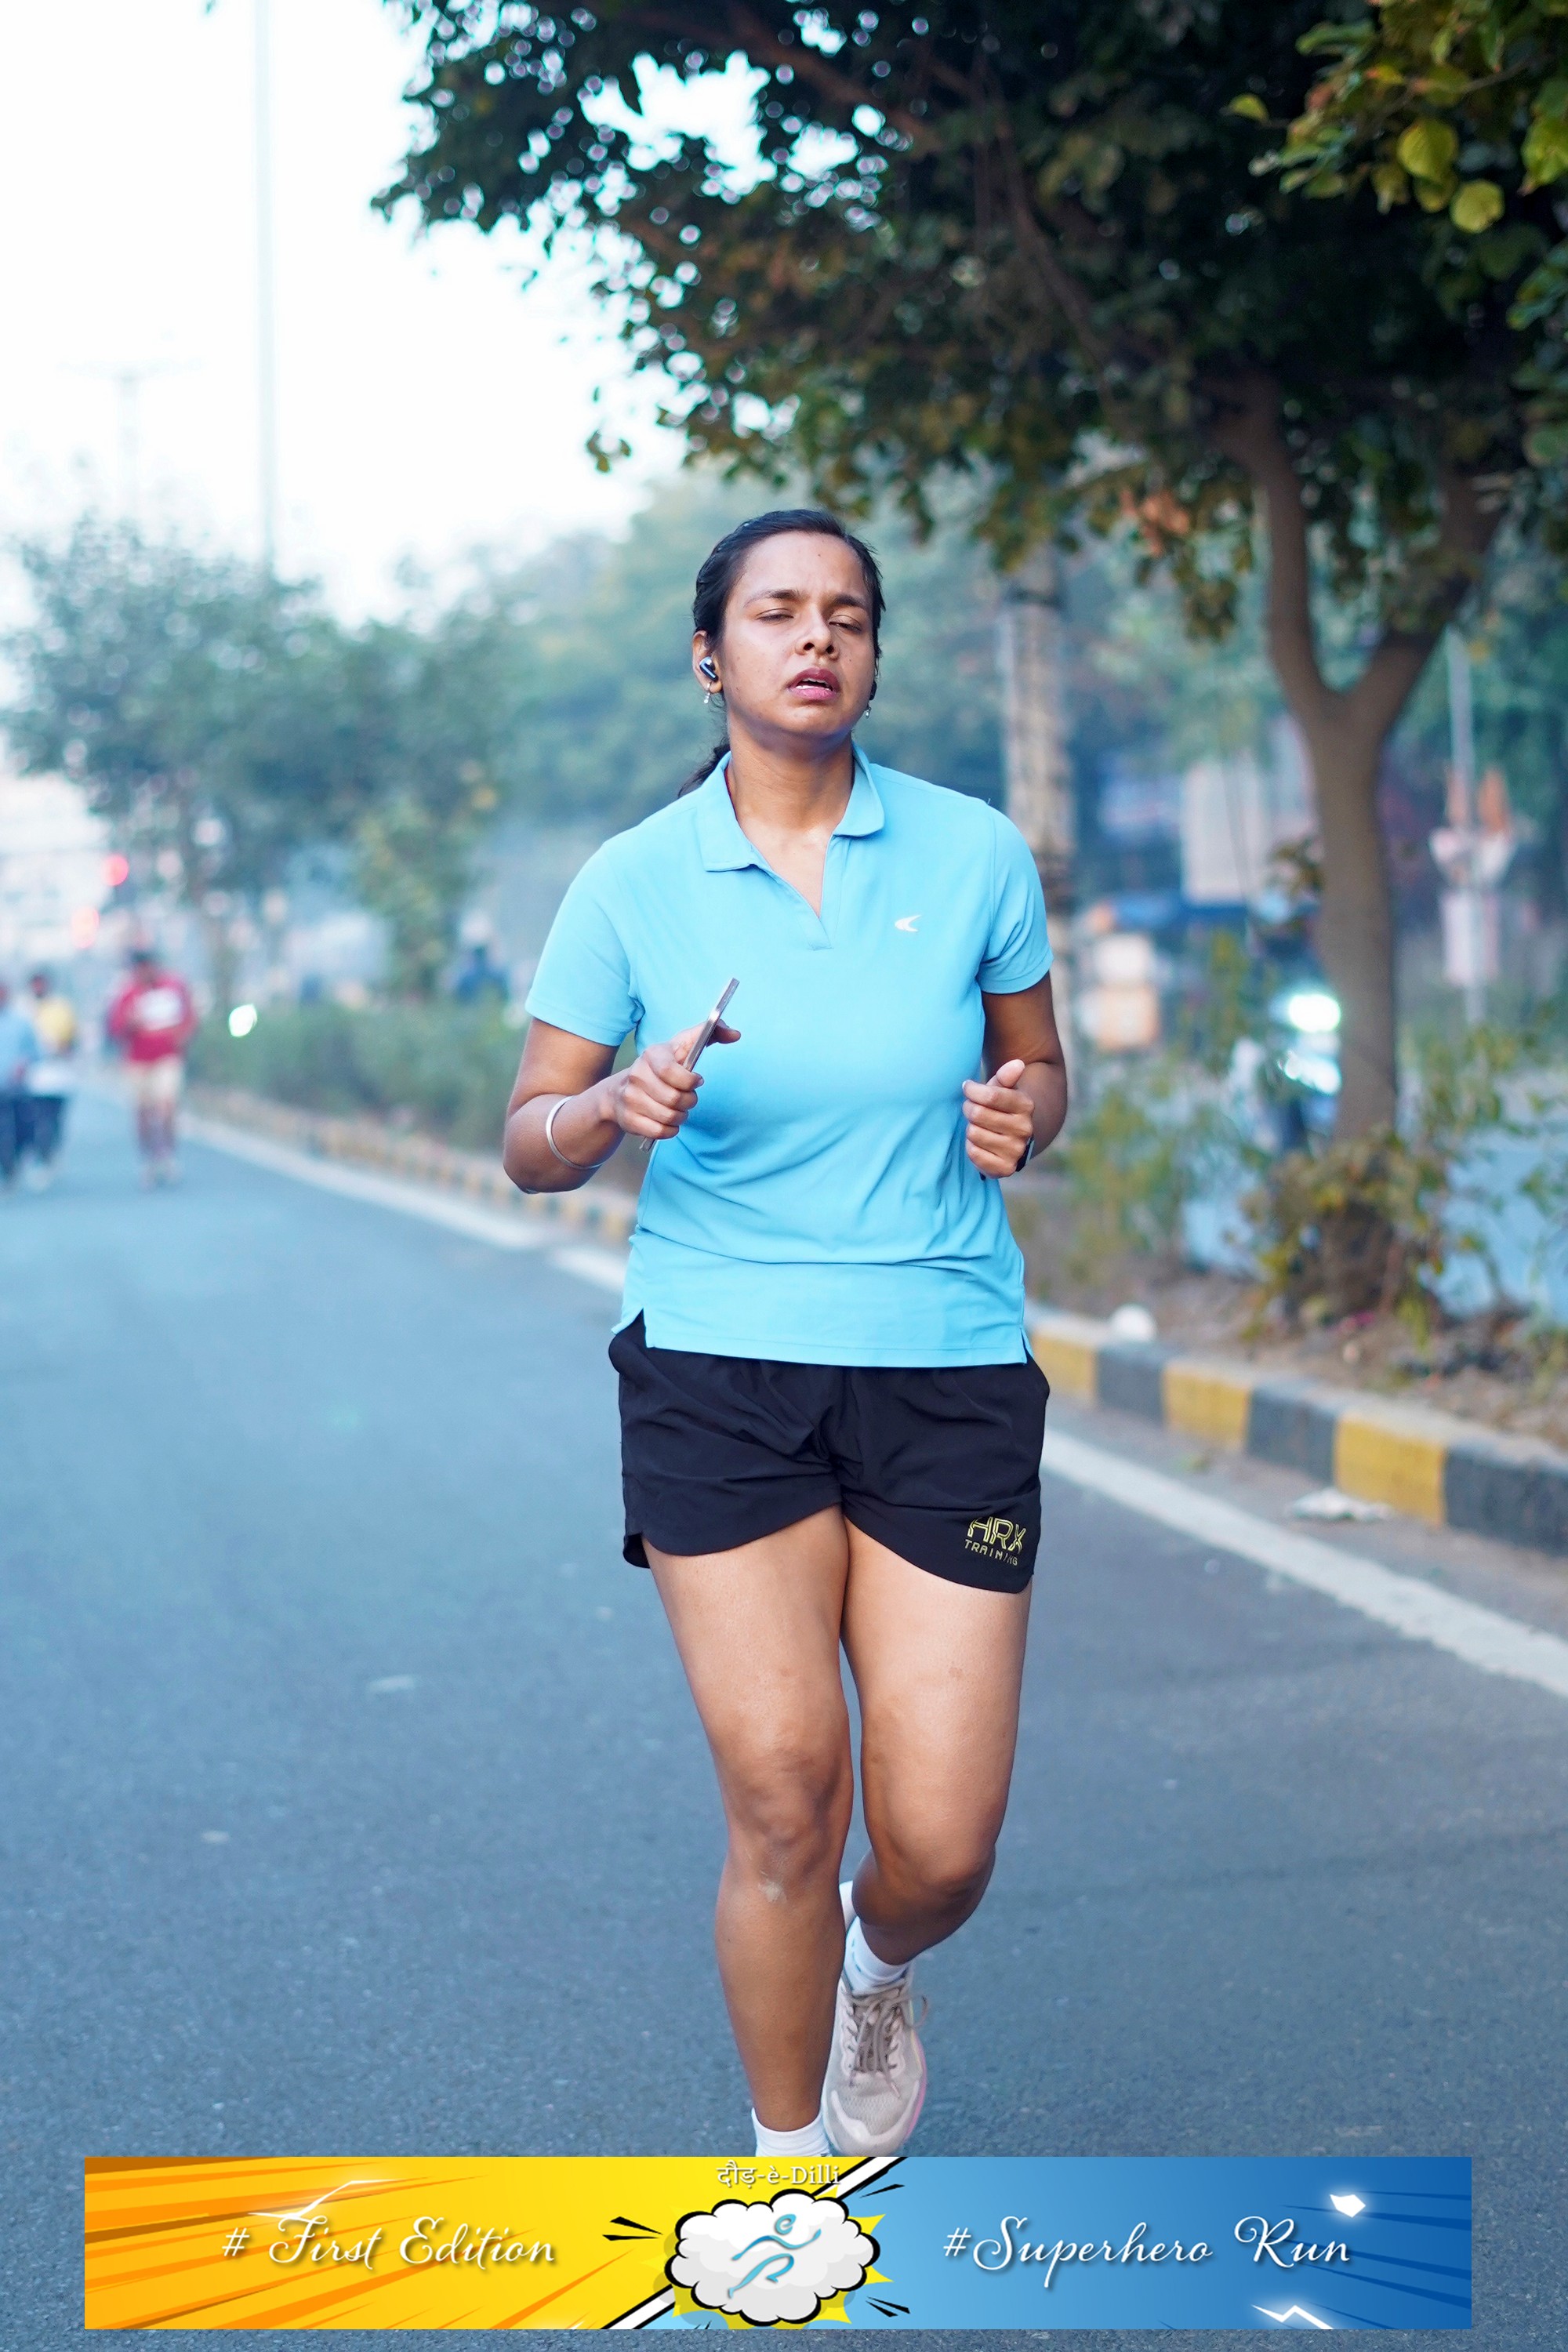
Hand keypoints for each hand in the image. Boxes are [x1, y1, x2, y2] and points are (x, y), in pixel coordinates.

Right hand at [608, 1016, 740, 1142]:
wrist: (619, 1092)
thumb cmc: (661, 1067)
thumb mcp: (682, 1046)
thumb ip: (709, 1034)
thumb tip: (735, 1034)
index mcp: (651, 1055)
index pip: (670, 1071)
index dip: (689, 1081)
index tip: (697, 1081)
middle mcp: (637, 1075)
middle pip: (674, 1098)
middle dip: (689, 1101)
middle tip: (688, 1098)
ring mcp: (631, 1099)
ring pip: (668, 1117)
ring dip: (681, 1116)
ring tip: (678, 1109)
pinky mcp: (629, 1120)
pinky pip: (659, 1131)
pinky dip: (670, 1130)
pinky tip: (668, 1121)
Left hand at [962, 1057, 1034, 1176]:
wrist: (1014, 1140)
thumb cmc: (1002, 1108)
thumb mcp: (1004, 1089)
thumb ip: (1006, 1076)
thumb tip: (1018, 1063)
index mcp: (1025, 1105)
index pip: (990, 1095)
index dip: (972, 1090)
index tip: (967, 1087)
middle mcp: (1024, 1129)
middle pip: (978, 1114)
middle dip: (969, 1109)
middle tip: (971, 1109)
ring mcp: (1016, 1150)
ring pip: (974, 1133)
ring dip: (970, 1129)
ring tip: (979, 1127)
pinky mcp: (1006, 1168)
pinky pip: (975, 1153)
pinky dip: (972, 1147)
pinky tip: (980, 1143)